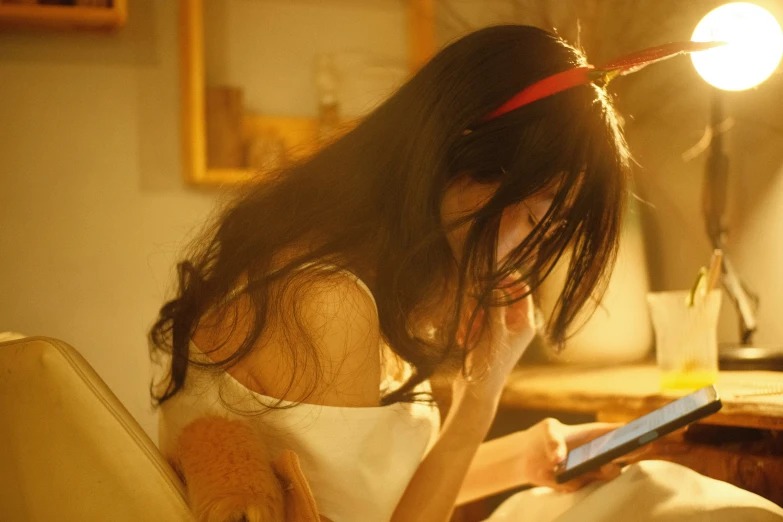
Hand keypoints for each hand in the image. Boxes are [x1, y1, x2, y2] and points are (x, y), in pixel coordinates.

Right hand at [456, 274, 535, 393]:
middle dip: (482, 302)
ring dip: (471, 315)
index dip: (505, 280)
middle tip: (471, 309)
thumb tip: (491, 280)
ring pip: (484, 309)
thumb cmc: (488, 361)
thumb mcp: (492, 328)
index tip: (486, 276)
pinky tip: (461, 338)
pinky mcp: (485, 340)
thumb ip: (494, 301)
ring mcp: (500, 333)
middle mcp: (515, 327)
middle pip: (499, 298)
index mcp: (525, 323)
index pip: (521, 290)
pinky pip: (475, 321)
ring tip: (466, 330)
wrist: (475, 392)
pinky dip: (467, 326)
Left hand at [514, 418, 629, 492]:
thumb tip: (558, 459)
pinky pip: (584, 486)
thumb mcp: (546, 430)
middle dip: (632, 451)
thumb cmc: (542, 436)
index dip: (635, 432)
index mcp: (594, 434)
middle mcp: (597, 453)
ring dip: (607, 469)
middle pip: (621, 454)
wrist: (526, 458)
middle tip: (635, 449)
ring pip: (607, 473)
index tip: (647, 432)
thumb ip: (553, 440)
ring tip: (604, 465)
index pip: (619, 431)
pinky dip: (577, 482)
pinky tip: (565, 477)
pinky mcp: (579, 484)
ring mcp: (590, 470)